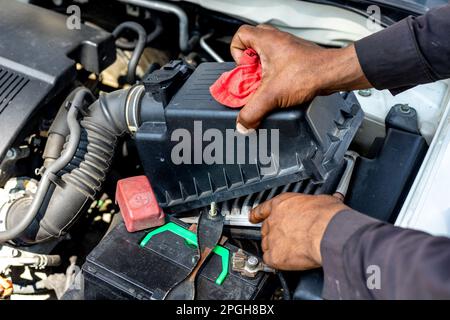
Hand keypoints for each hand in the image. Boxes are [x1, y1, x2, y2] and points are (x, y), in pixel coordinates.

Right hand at [231, 25, 370, 133]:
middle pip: (252, 46)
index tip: (244, 70)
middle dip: (250, 66)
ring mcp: (287, 48)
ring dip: (263, 71)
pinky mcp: (296, 58)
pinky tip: (280, 89)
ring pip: (266, 56)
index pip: (240, 36)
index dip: (237, 54)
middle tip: (253, 79)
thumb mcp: (271, 96)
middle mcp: (277, 41)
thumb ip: (252, 112)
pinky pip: (278, 63)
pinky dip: (276, 76)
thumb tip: (242, 124)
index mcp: (266, 40)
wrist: (332, 74)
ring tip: (267, 86)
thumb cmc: (309, 72)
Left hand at [249, 193, 348, 269]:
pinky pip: (269, 259)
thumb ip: (313, 204)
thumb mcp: (320, 201)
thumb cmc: (327, 217)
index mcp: (282, 204)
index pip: (263, 209)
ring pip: (266, 244)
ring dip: (274, 247)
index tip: (253, 217)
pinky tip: (285, 260)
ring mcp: (272, 238)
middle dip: (273, 233)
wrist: (329, 233)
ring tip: (288, 250)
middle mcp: (274, 220)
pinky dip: (276, 261)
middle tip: (286, 237)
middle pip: (266, 228)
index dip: (257, 214)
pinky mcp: (275, 256)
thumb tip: (320, 205)